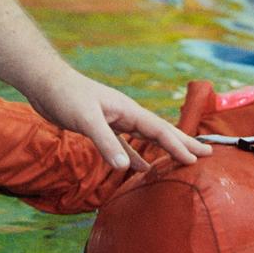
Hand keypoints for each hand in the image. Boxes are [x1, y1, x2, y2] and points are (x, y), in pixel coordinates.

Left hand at [24, 66, 210, 170]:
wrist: (46, 83)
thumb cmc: (66, 97)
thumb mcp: (86, 120)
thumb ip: (106, 143)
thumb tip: (127, 168)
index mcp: (128, 110)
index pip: (159, 130)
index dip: (179, 145)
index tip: (198, 158)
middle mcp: (126, 114)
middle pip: (160, 132)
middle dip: (182, 143)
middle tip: (207, 154)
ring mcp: (115, 120)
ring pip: (145, 138)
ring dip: (163, 150)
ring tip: (181, 161)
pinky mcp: (101, 127)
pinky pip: (125, 145)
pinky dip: (135, 156)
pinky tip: (140, 169)